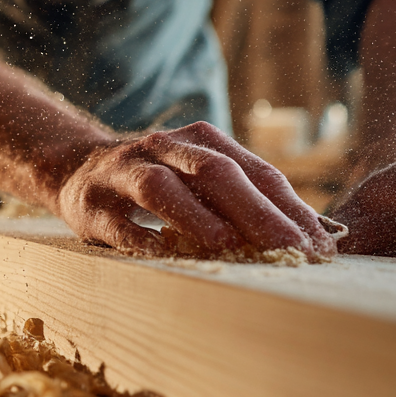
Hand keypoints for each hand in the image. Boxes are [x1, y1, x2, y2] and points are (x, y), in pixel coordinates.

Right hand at [56, 121, 336, 258]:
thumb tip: (316, 238)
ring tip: (226, 244)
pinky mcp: (92, 205)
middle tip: (289, 249)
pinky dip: (141, 239)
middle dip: (255, 211)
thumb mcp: (199, 178)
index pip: (255, 171)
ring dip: (194, 216)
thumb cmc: (157, 182)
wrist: (75, 168)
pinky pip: (118, 222)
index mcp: (200, 140)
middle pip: (214, 172)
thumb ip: (246, 200)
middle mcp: (163, 148)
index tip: (320, 246)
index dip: (289, 208)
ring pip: (161, 187)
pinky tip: (164, 255)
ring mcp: (124, 173)